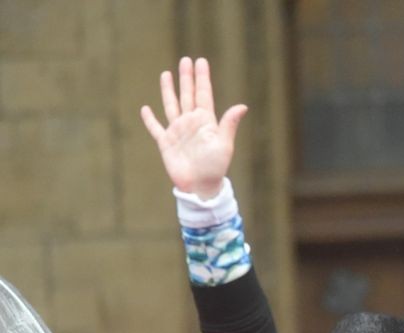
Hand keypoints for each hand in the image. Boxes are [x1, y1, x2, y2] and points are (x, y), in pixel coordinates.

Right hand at [140, 56, 246, 198]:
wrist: (201, 186)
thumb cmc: (216, 167)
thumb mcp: (224, 144)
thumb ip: (229, 124)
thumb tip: (243, 106)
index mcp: (206, 121)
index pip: (203, 94)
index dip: (202, 78)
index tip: (200, 61)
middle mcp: (191, 123)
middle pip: (187, 94)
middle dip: (186, 77)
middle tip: (185, 60)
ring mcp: (178, 131)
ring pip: (171, 105)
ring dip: (168, 90)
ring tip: (166, 73)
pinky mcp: (165, 143)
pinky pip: (155, 128)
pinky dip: (149, 119)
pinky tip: (145, 108)